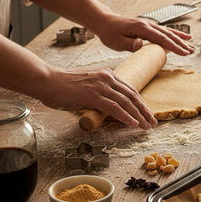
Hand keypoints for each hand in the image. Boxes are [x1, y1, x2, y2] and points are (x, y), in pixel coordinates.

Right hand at [42, 66, 156, 129]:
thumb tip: (108, 108)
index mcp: (107, 75)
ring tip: (147, 126)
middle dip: (144, 110)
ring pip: (126, 102)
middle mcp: (107, 78)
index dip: (140, 103)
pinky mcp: (94, 95)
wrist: (47, 81)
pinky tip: (133, 124)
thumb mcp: (87, 87)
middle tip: (153, 122)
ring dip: (139, 116)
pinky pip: (115, 107)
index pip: (130, 90)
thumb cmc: (63, 86)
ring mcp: (101, 85)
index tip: (147, 113)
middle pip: (132, 95)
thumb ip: (99, 94)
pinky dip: (125, 116)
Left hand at [95, 12, 194, 54]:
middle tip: (192, 51)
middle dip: (181, 44)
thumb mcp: (116, 42)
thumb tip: (141, 44)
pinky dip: (174, 34)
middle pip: (168, 35)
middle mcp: (147, 25)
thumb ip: (130, 44)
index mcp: (142, 28)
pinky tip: (182, 37)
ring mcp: (148, 25)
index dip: (174, 46)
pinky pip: (164, 31)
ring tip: (191, 46)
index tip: (184, 53)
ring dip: (180, 40)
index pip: (161, 39)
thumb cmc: (109, 32)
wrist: (105, 22)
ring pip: (168, 33)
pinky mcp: (147, 27)